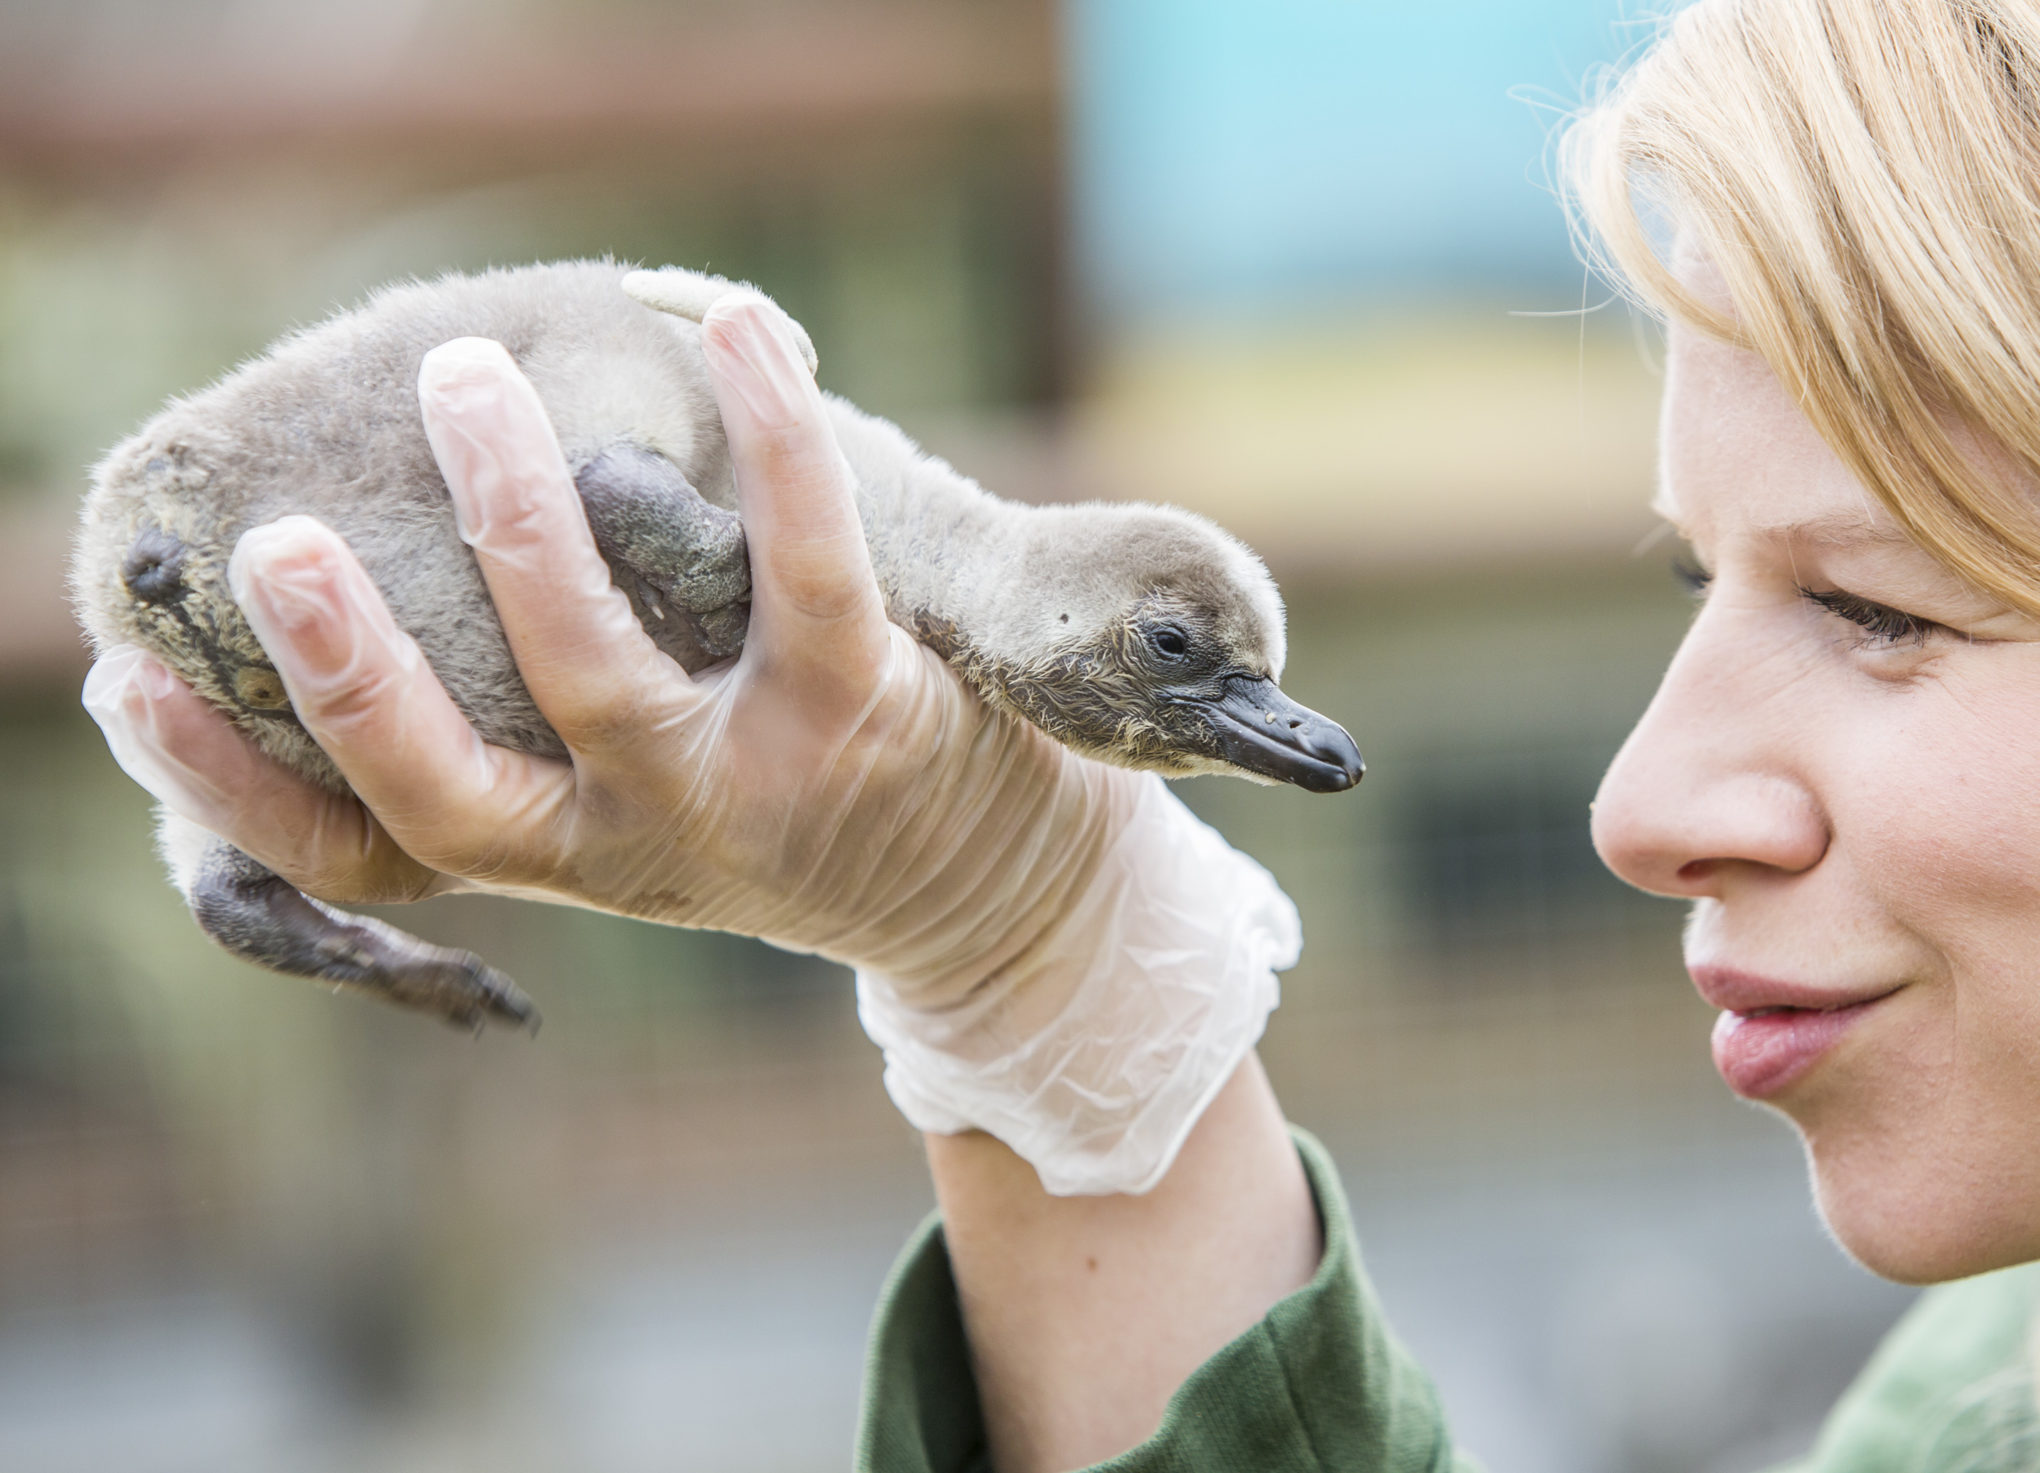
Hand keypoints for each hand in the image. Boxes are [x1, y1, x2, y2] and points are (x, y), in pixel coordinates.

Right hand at [84, 295, 1297, 1192]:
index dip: (241, 789)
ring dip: (518, 513)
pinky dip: (768, 432)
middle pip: (457, 775)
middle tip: (277, 535)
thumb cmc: (790, 809)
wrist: (993, 895)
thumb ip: (543, 732)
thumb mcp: (649, 809)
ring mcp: (750, 782)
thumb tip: (401, 583)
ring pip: (600, 661)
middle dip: (348, 664)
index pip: (375, 852)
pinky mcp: (864, 708)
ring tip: (463, 376)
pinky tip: (737, 324)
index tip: (130, 688)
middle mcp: (640, 841)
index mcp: (565, 860)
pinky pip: (804, 558)